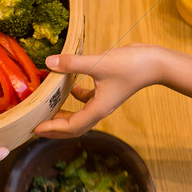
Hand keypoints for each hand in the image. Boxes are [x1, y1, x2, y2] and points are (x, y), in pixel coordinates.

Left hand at [33, 44, 159, 136]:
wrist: (156, 62)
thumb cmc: (131, 65)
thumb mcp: (98, 63)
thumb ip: (72, 63)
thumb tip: (49, 62)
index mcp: (98, 109)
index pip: (71, 126)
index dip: (52, 129)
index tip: (35, 129)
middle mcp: (100, 110)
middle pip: (74, 127)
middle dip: (55, 129)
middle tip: (36, 128)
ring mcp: (104, 101)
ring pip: (80, 115)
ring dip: (64, 116)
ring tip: (47, 112)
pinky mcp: (107, 91)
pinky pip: (87, 100)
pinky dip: (76, 98)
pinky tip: (68, 88)